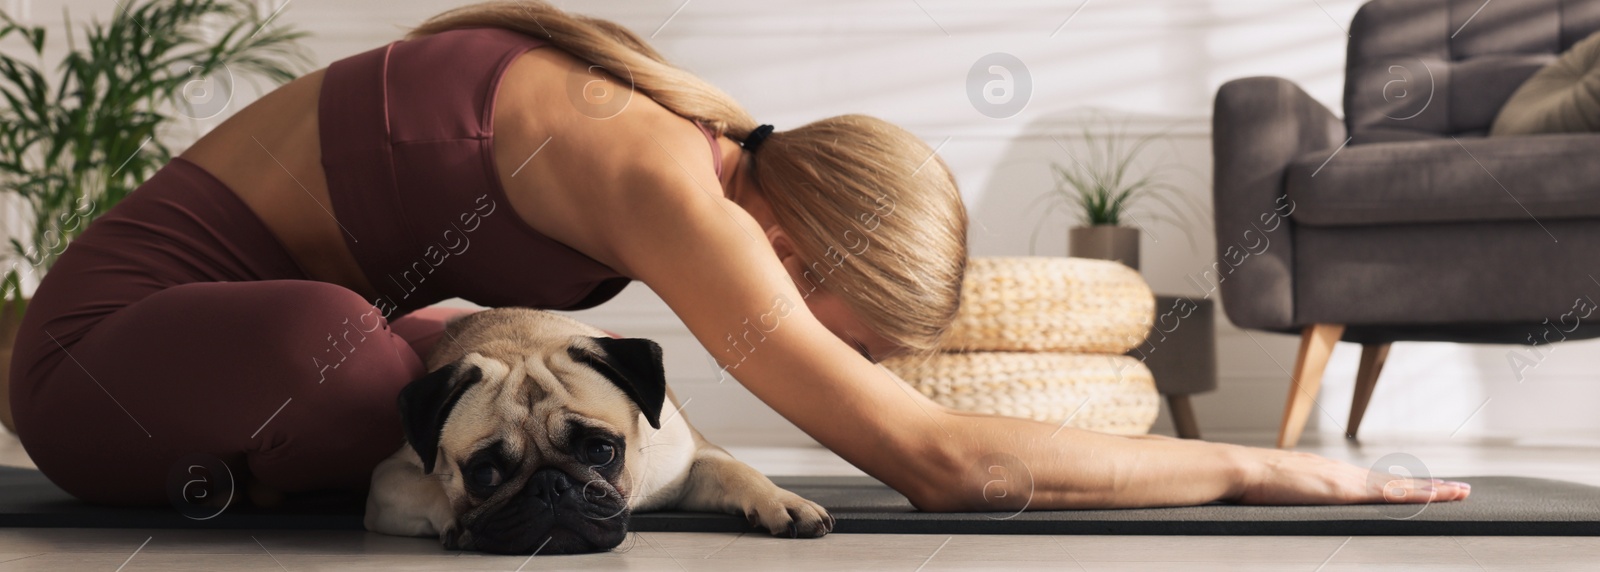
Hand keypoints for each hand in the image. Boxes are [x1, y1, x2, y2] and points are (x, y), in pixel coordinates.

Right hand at [1233, 448, 1470, 504]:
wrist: (1242, 469)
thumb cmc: (1254, 483)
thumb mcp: (1285, 490)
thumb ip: (1302, 494)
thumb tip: (1305, 501)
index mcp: (1332, 475)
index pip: (1378, 482)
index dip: (1405, 487)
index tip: (1427, 488)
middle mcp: (1345, 473)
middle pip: (1396, 482)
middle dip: (1430, 487)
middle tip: (1461, 489)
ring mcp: (1346, 480)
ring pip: (1399, 486)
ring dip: (1431, 490)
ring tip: (1459, 493)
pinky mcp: (1343, 489)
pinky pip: (1387, 494)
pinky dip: (1412, 495)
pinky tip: (1432, 497)